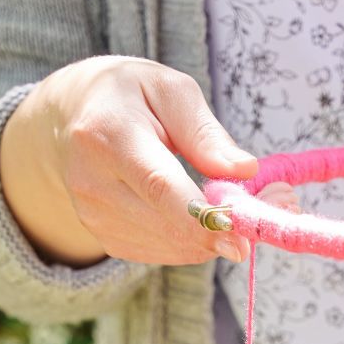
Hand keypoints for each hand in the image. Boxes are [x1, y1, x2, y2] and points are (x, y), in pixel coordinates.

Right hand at [0, 56, 257, 268]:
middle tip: (273, 210)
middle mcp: (92, 183)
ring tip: (237, 205)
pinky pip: (166, 252)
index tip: (242, 237)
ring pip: (173, 247)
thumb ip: (207, 134)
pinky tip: (203, 216)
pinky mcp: (105, 239)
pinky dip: (195, 241)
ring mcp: (94, 218)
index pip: (159, 187)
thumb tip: (244, 172)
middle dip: (225, 228)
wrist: (70, 119)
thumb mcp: (170, 91)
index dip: (204, 218)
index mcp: (107, 134)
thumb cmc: (131, 96)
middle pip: (170, 225)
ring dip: (215, 237)